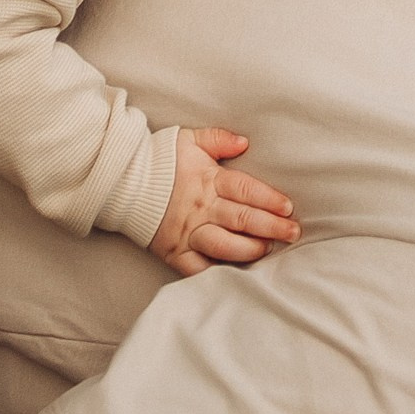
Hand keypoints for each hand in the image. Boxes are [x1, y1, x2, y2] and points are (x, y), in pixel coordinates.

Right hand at [150, 127, 301, 273]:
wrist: (121, 182)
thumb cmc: (160, 160)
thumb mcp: (189, 140)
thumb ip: (218, 139)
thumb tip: (244, 142)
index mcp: (208, 180)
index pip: (245, 190)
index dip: (269, 199)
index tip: (288, 207)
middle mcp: (200, 208)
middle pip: (242, 219)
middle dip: (272, 227)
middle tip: (293, 232)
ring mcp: (187, 232)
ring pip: (224, 245)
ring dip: (249, 249)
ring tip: (267, 249)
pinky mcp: (174, 252)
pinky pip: (197, 268)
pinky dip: (216, 273)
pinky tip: (235, 275)